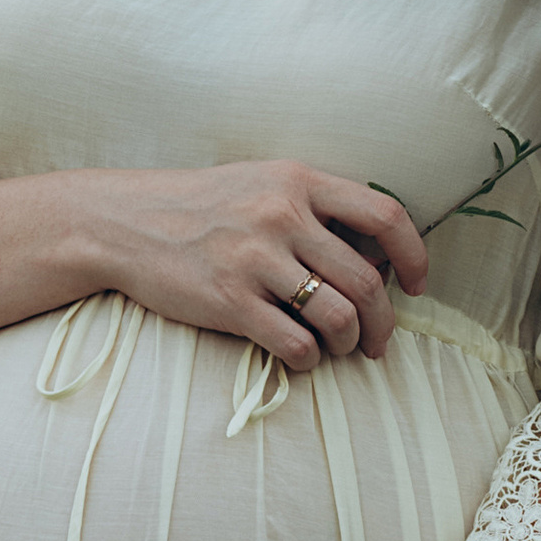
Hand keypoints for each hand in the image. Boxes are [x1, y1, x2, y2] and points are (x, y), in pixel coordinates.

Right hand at [70, 161, 425, 373]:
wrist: (124, 223)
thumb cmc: (201, 206)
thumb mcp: (262, 184)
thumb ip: (316, 208)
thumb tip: (377, 258)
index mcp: (298, 181)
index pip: (386, 215)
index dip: (415, 255)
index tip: (416, 284)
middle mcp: (282, 215)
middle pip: (367, 280)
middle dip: (384, 322)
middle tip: (378, 342)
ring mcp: (255, 260)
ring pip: (338, 317)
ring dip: (350, 343)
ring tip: (341, 349)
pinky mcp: (229, 301)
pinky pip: (296, 344)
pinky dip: (310, 359)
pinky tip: (302, 357)